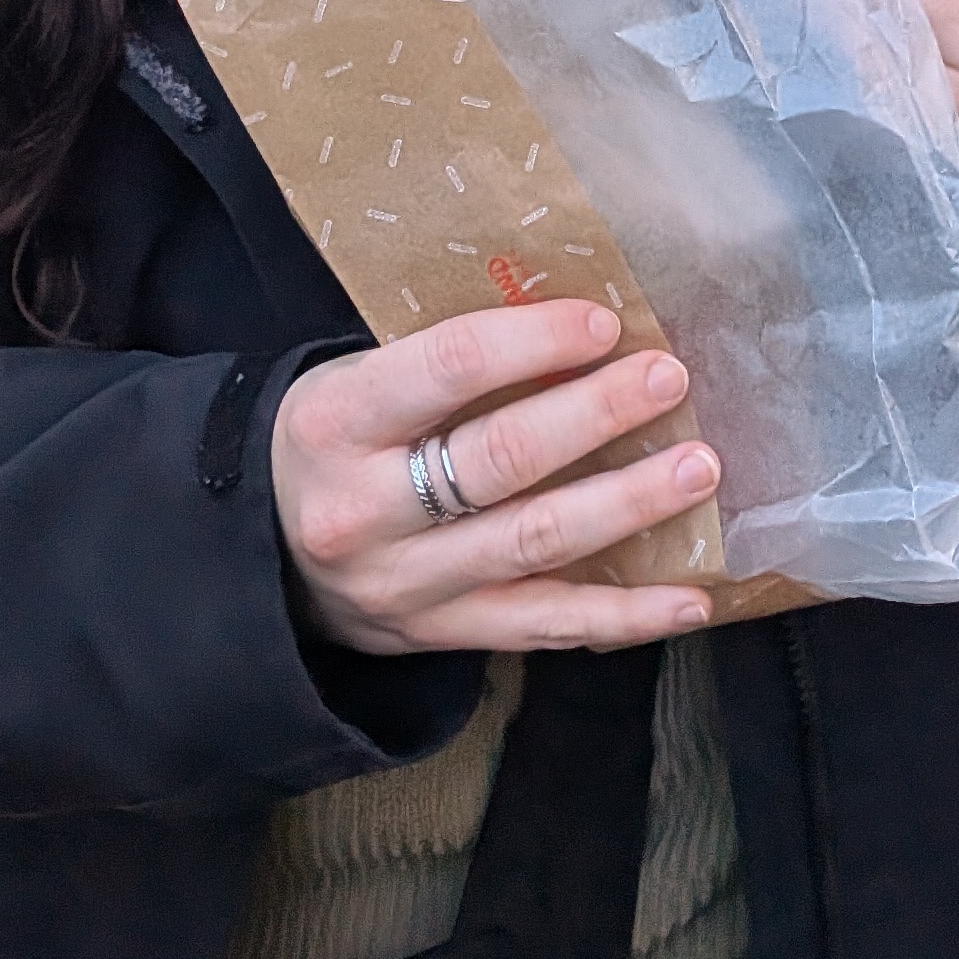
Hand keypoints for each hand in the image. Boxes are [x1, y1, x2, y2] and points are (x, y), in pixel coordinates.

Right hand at [270, 299, 719, 654]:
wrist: (260, 555)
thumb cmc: (335, 443)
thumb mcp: (355, 383)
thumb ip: (445, 364)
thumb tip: (584, 328)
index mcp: (336, 423)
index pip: (447, 367)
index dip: (535, 342)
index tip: (606, 322)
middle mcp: (364, 510)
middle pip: (499, 459)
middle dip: (595, 414)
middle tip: (667, 379)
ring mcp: (405, 585)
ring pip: (533, 543)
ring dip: (628, 504)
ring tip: (698, 467)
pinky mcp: (441, 636)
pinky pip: (546, 626)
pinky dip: (626, 614)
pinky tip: (691, 594)